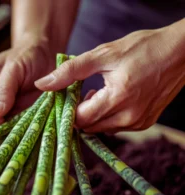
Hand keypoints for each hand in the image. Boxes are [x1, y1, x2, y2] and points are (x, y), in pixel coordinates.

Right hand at [0, 36, 54, 133]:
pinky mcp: (17, 118)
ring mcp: (2, 111)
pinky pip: (10, 132)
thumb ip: (3, 90)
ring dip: (2, 135)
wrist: (46, 56)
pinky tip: (25, 133)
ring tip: (17, 132)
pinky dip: (15, 135)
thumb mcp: (14, 68)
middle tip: (5, 130)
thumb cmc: (27, 56)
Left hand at [35, 23, 184, 132]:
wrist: (179, 52)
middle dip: (79, 112)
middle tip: (80, 93)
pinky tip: (111, 99)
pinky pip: (116, 127)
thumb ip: (70, 71)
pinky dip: (108, 116)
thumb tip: (41, 84)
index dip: (68, 109)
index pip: (80, 118)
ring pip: (102, 129)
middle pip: (89, 126)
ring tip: (98, 93)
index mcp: (117, 98)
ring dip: (93, 115)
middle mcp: (129, 116)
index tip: (65, 97)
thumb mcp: (102, 55)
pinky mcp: (145, 123)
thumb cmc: (142, 49)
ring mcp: (139, 122)